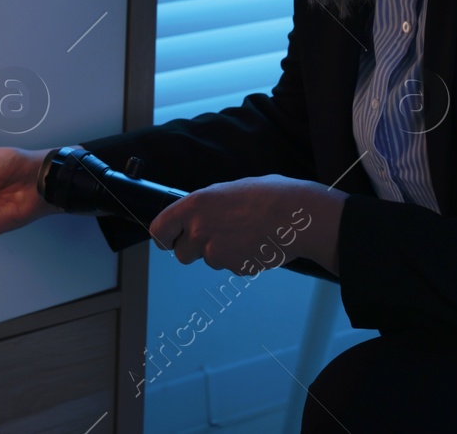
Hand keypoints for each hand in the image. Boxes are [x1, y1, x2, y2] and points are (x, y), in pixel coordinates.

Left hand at [147, 174, 344, 275]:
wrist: (297, 215)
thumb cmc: (270, 196)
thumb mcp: (230, 189)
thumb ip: (208, 205)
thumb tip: (200, 214)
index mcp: (195, 205)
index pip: (159, 230)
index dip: (165, 238)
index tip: (170, 240)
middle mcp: (200, 229)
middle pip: (181, 253)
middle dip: (196, 249)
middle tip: (218, 236)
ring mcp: (216, 252)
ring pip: (209, 260)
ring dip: (222, 253)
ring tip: (246, 234)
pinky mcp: (233, 267)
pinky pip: (230, 266)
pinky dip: (240, 259)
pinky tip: (255, 243)